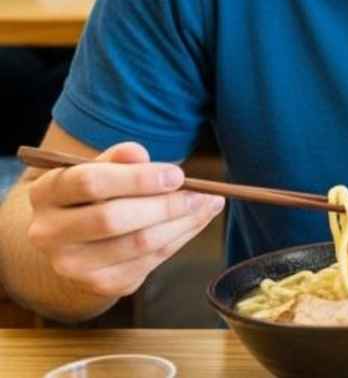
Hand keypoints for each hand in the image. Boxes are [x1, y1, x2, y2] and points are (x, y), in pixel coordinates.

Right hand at [25, 142, 224, 299]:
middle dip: (165, 205)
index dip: (138, 179)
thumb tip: (139, 154)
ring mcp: (72, 265)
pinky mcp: (100, 284)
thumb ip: (118, 159)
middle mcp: (49, 233)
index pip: (89, 182)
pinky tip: (195, 222)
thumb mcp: (99, 169)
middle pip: (113, 219)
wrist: (75, 240)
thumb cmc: (94, 194)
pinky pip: (150, 261)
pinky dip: (179, 238)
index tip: (177, 175)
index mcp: (46, 193)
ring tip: (209, 204)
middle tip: (202, 193)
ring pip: (137, 243)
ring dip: (182, 222)